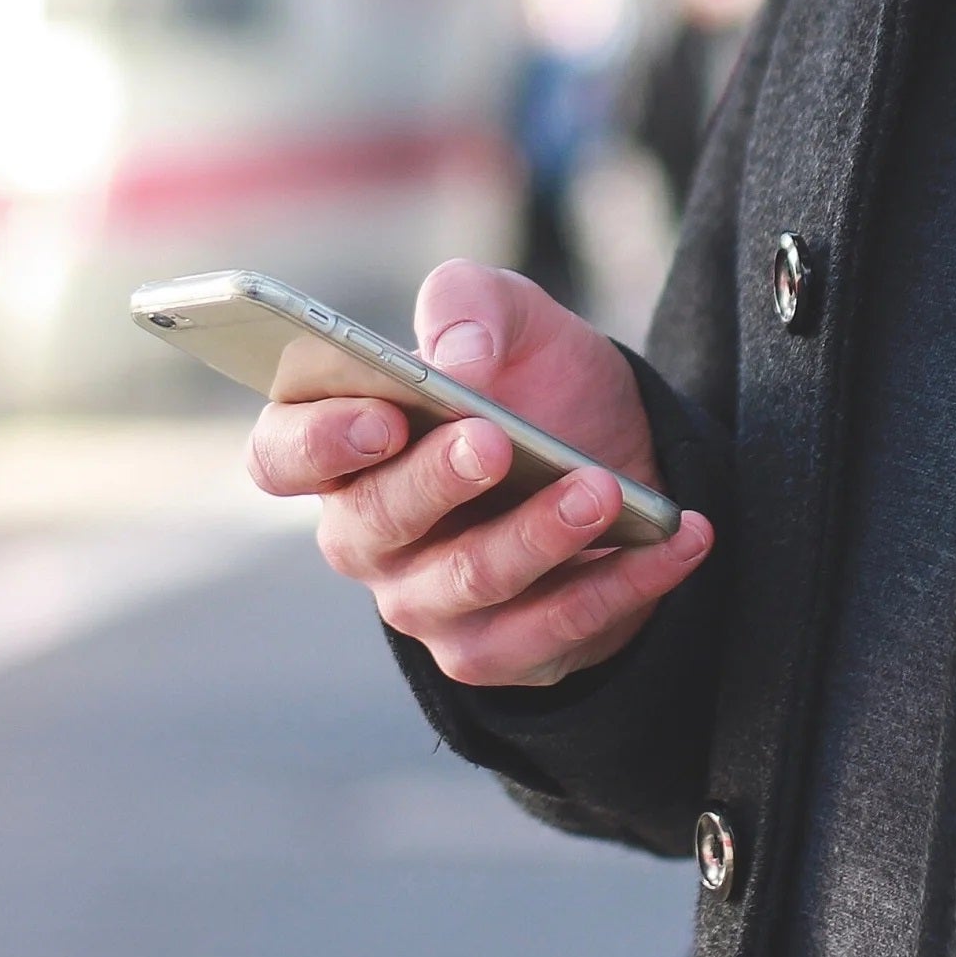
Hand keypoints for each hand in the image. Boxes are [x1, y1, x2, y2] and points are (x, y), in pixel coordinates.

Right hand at [247, 259, 716, 687]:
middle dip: (435, 482)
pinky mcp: (501, 652)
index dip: (317, 443)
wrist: (620, 450)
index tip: (382, 415)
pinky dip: (622, 585)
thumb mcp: (512, 315)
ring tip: (603, 488)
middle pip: (373, 525)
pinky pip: (553, 633)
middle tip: (496, 440)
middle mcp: (367, 534)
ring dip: (538, 536)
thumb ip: (470, 304)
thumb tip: (456, 360)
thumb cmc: (533, 380)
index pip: (281, 456)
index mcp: (342, 446)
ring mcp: (426, 603)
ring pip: (466, 585)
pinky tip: (674, 539)